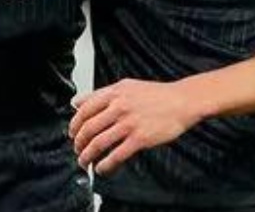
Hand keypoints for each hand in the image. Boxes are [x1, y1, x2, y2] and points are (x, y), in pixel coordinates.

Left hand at [70, 78, 202, 174]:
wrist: (182, 101)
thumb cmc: (157, 94)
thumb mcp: (126, 86)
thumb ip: (101, 94)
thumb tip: (77, 102)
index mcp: (114, 93)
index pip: (84, 110)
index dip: (74, 124)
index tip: (72, 133)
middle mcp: (119, 107)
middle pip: (88, 128)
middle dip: (78, 143)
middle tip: (77, 149)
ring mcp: (129, 123)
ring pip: (99, 143)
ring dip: (88, 155)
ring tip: (85, 161)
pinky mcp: (140, 139)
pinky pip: (117, 155)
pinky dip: (106, 164)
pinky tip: (102, 168)